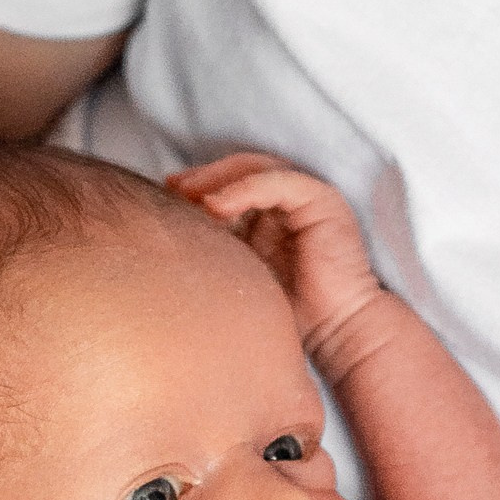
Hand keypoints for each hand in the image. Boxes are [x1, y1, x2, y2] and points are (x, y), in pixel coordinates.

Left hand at [171, 152, 384, 364]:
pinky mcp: (323, 201)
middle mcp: (287, 202)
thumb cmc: (290, 313)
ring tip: (190, 196)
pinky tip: (217, 207)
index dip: (196, 184)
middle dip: (202, 177)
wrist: (335, 331)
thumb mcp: (238, 273)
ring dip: (219, 178)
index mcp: (268, 216)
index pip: (228, 183)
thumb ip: (216, 248)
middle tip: (172, 190)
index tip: (164, 198)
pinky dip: (245, 189)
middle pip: (238, 169)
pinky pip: (280, 182)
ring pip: (256, 168)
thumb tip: (171, 233)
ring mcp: (307, 197)